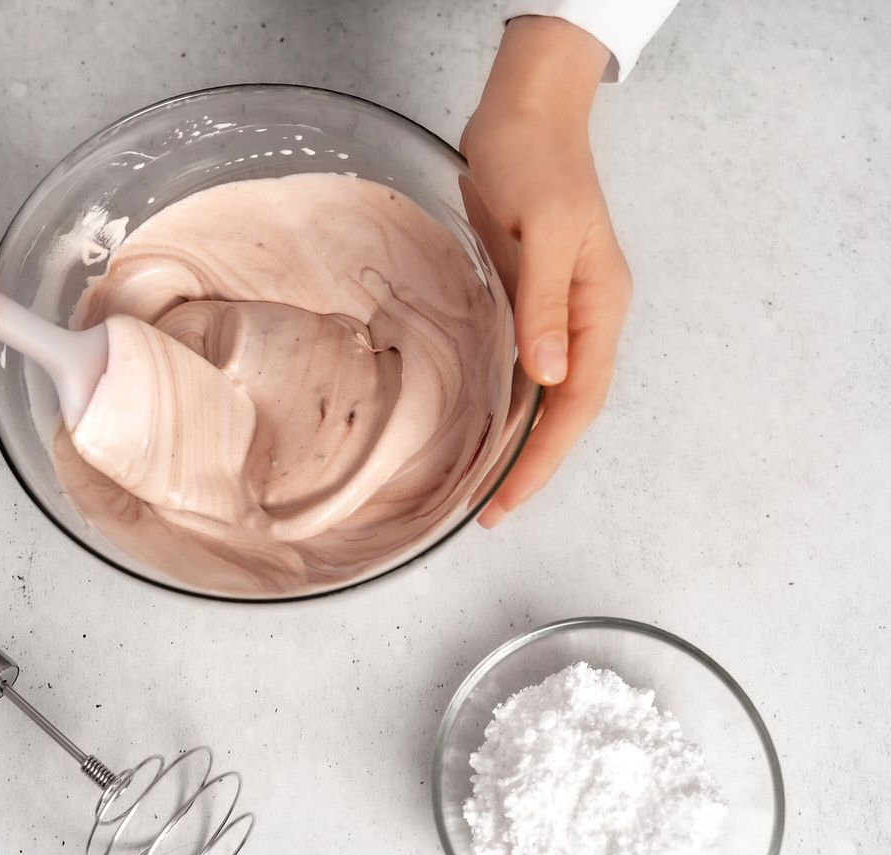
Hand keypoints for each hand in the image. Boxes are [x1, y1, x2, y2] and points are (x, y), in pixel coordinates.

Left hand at [462, 16, 632, 527]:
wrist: (523, 115)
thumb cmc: (536, 164)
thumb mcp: (546, 232)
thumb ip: (546, 305)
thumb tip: (549, 376)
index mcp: (601, 309)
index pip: (576, 404)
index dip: (544, 457)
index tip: (507, 499)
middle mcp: (585, 319)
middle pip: (564, 409)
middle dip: (531, 463)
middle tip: (488, 511)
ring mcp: (557, 310)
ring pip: (543, 392)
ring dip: (517, 438)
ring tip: (481, 483)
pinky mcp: (526, 297)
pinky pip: (521, 364)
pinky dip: (505, 400)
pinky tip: (480, 421)